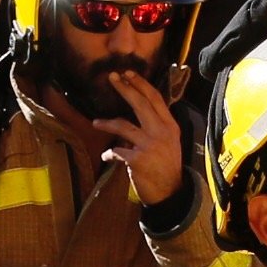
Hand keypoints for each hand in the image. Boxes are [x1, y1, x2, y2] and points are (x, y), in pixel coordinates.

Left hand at [102, 66, 186, 205]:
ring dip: (107, 124)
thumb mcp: (170, 142)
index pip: (155, 99)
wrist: (170, 192)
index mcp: (170, 126)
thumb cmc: (167, 166)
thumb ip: (158, 126)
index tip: (128, 73)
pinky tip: (107, 155)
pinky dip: (110, 153)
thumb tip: (141, 112)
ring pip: (123, 126)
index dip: (141, 84)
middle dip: (125, 89)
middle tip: (112, 77)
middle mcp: (161, 132)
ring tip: (96, 123)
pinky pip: (116, 151)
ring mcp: (149, 145)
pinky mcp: (137, 160)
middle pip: (140, 104)